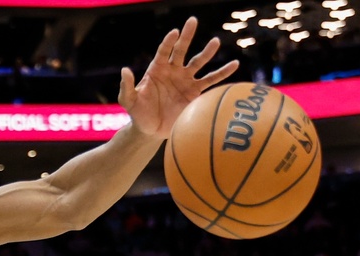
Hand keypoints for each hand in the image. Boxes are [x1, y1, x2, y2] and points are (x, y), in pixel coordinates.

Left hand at [119, 16, 239, 138]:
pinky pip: (211, 80)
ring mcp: (185, 80)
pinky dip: (223, 73)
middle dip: (187, 36)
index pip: (164, 51)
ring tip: (215, 41)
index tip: (175, 32)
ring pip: (198, 62)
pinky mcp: (195, 92)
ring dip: (206, 52)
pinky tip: (234, 64)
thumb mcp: (128, 101)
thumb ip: (127, 86)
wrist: (151, 130)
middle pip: (181, 50)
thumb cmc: (138, 113)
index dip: (169, 42)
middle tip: (192, 21)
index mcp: (157, 70)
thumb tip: (125, 70)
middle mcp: (173, 71)